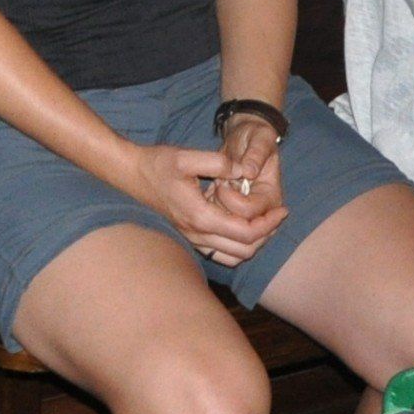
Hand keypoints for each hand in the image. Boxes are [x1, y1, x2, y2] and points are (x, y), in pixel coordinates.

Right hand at [131, 141, 283, 268]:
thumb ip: (218, 162)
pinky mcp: (190, 236)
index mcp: (201, 216)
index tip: (282, 209)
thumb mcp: (186, 156)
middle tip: (277, 215)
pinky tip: (242, 225)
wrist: (131, 174)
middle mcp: (198, 234)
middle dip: (266, 235)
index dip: (268, 223)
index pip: (245, 233)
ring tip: (264, 221)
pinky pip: (220, 254)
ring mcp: (192, 238)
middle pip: (244, 250)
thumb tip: (244, 170)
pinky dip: (237, 247)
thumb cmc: (157, 164)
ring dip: (253, 243)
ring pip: (233, 256)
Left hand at [208, 116, 286, 237]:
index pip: (248, 212)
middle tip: (219, 183)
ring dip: (215, 208)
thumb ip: (256, 153)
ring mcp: (247, 216)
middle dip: (222, 204)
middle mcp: (262, 212)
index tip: (222, 178)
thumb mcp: (260, 138)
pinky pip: (217, 223)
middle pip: (237, 225)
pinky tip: (210, 194)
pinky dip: (209, 211)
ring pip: (225, 227)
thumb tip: (249, 172)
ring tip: (217, 187)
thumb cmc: (255, 138)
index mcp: (271, 196)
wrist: (247, 139)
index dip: (230, 197)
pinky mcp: (232, 215)